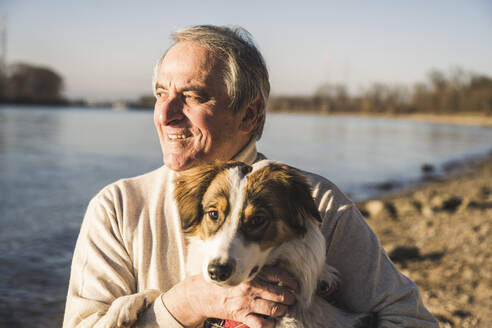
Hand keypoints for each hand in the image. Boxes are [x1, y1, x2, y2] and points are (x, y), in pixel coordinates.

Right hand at [162, 266, 297, 327]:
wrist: (201, 294)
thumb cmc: (222, 280)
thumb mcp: (238, 270)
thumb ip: (255, 270)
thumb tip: (277, 272)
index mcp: (251, 273)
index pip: (279, 275)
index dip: (292, 281)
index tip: (296, 285)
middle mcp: (250, 287)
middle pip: (280, 294)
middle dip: (290, 298)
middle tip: (293, 299)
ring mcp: (246, 303)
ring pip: (274, 309)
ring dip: (282, 310)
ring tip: (284, 309)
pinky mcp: (241, 316)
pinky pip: (261, 324)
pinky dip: (270, 324)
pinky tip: (272, 322)